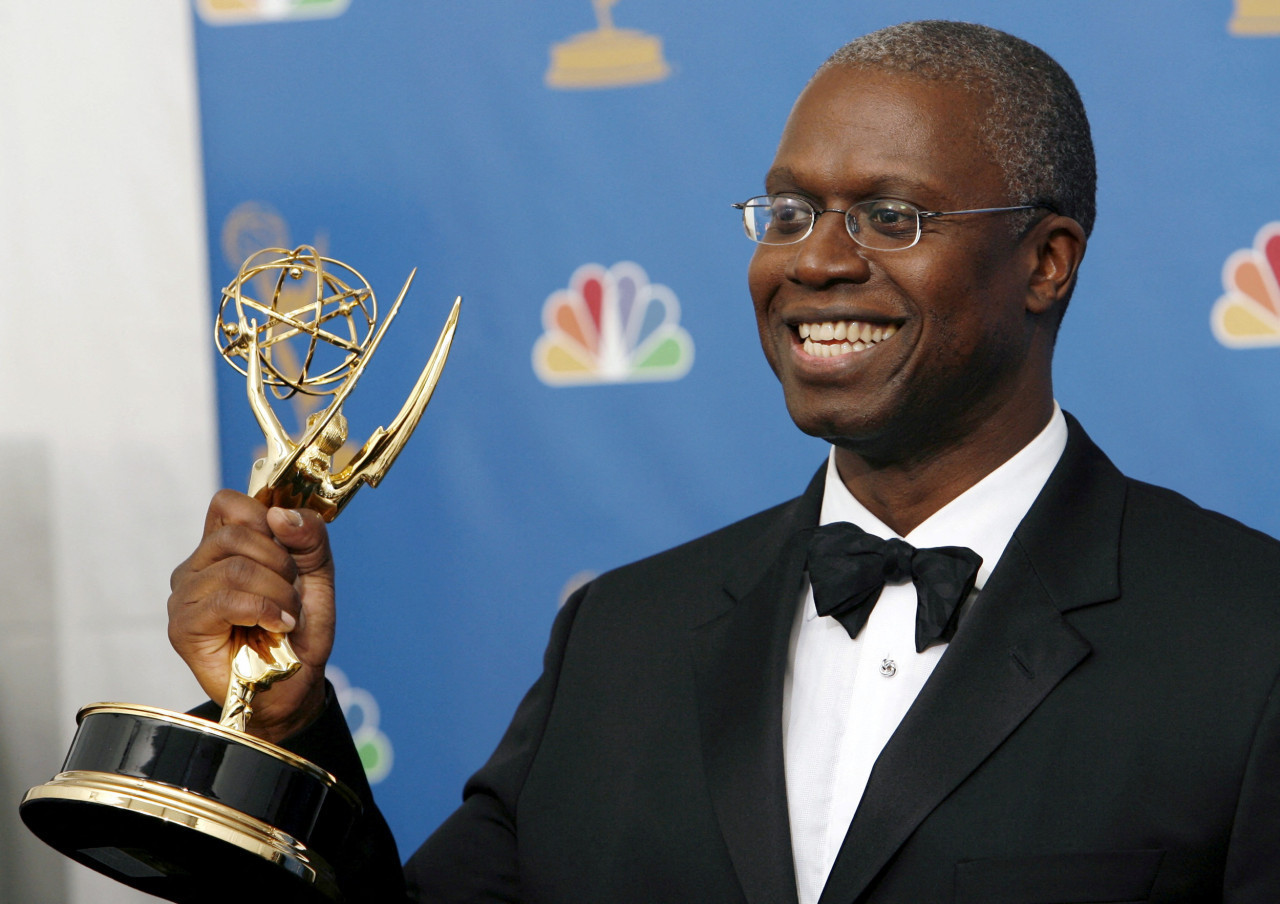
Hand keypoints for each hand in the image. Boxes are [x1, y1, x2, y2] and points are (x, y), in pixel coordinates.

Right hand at [168, 490, 334, 742]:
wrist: (295, 685)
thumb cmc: (299, 630)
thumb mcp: (317, 575)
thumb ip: (310, 538)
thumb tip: (281, 514)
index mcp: (223, 547)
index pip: (228, 503)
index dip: (265, 518)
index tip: (289, 551)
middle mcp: (197, 566)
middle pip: (237, 534)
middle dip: (281, 563)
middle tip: (293, 594)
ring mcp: (185, 596)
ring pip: (235, 567)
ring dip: (278, 592)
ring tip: (287, 616)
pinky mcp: (183, 627)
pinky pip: (225, 600)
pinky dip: (264, 610)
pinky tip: (277, 625)